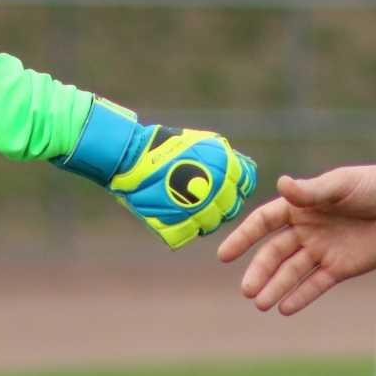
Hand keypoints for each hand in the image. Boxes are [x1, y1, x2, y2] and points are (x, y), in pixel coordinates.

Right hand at [50, 98, 256, 248]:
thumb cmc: (164, 147)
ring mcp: (200, 210)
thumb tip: (245, 168)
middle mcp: (217, 189)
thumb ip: (225, 158)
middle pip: (232, 206)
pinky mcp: (182, 226)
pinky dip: (186, 226)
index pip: (246, 183)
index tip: (223, 184)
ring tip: (186, 205)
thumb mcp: (202, 143)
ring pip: (213, 223)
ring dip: (204, 216)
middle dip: (221, 203)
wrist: (130, 158)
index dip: (235, 185)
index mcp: (225, 166)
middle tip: (200, 196)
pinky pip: (192, 232)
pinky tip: (174, 213)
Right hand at [216, 164, 375, 314]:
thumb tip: (282, 183)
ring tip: (261, 304)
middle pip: (274, 253)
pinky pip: (315, 284)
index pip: (265, 222)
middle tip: (247, 290)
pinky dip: (300, 296)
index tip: (225, 254)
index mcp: (302, 205)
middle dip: (259, 271)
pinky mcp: (340, 268)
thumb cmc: (374, 186)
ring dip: (275, 287)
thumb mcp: (342, 185)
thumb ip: (312, 191)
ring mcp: (322, 249)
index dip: (244, 236)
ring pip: (292, 272)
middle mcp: (307, 229)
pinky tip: (284, 308)